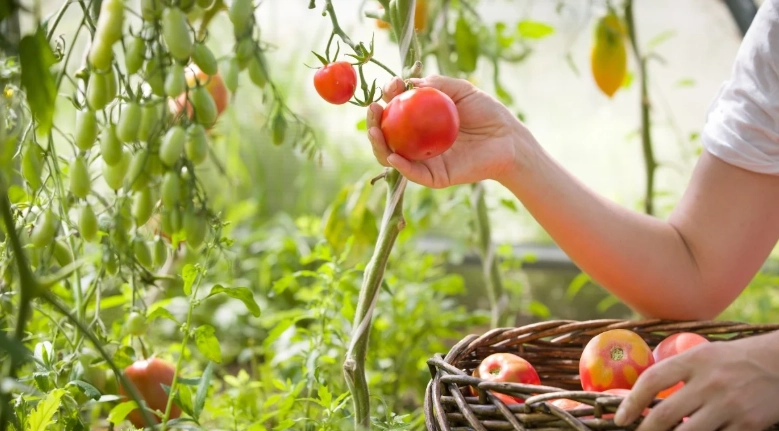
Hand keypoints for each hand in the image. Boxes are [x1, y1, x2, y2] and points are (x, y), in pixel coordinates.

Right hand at [366, 74, 530, 187]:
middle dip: (373, 123)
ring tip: (375, 131)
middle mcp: (418, 141)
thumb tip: (410, 83)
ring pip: (392, 157)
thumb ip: (437, 85)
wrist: (508, 138)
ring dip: (378, 145)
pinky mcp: (436, 176)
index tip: (391, 86)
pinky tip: (393, 156)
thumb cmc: (487, 113)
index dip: (388, 97)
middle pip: (386, 136)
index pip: (395, 111)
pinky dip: (400, 166)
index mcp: (421, 120)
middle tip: (373, 109)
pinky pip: (413, 173)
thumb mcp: (460, 90)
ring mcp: (425, 160)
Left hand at [613, 331, 778, 430]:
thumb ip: (677, 370)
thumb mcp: (704, 354)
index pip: (652, 380)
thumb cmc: (735, 359)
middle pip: (665, 415)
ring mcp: (729, 405)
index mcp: (695, 360)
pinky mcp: (748, 425)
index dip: (631, 402)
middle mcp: (710, 382)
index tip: (621, 419)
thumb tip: (642, 393)